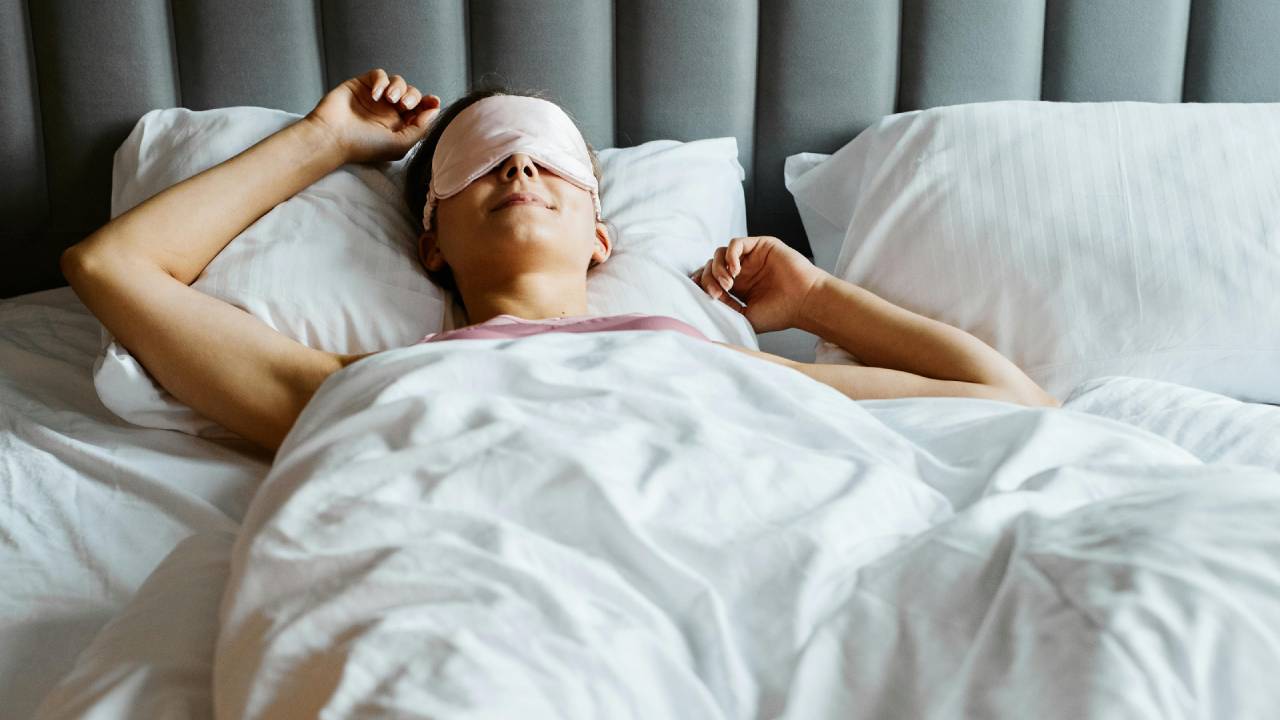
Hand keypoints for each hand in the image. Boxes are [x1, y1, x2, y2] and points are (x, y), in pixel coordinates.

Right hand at [304, 68, 440, 164]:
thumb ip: (420, 128)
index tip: (433, 101)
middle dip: (413, 96)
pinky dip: (381, 81)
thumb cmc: (364, 146)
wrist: (332, 137)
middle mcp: (388, 111)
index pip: (420, 110)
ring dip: (399, 87)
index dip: (429, 103)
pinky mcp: (362, 85)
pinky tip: (375, 95)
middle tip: (404, 105)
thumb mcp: (400, 144)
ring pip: (398, 82)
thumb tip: (435, 110)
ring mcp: (375, 97)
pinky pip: (379, 74)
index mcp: (399, 126)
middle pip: (411, 94)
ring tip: (390, 99)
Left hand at [690, 235, 828, 332]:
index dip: (701, 282)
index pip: (710, 278)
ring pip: (719, 253)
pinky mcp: (760, 245)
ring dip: (718, 267)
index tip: (699, 294)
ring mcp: (751, 258)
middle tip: (718, 293)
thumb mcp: (745, 317)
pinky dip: (730, 255)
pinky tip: (735, 270)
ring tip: (728, 283)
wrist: (803, 303)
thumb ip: (726, 308)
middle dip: (709, 278)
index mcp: (737, 287)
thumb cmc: (779, 313)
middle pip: (711, 265)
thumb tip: (706, 298)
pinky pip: (735, 243)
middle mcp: (742, 270)